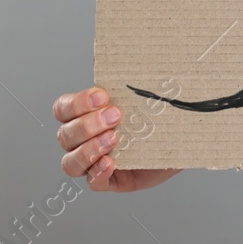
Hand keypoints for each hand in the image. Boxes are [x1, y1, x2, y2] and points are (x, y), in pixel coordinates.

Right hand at [54, 86, 182, 193]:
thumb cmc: (158, 114)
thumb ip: (135, 82)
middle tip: (115, 116)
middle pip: (65, 136)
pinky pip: (93, 183)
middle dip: (87, 125)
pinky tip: (111, 163)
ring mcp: (93, 163)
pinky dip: (98, 173)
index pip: (63, 109)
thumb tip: (144, 59)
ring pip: (71, 163)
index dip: (77, 103)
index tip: (103, 96)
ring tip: (113, 139)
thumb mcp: (146, 95)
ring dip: (89, 150)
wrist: (180, 139)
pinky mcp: (109, 181)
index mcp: (84, 115)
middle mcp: (82, 141)